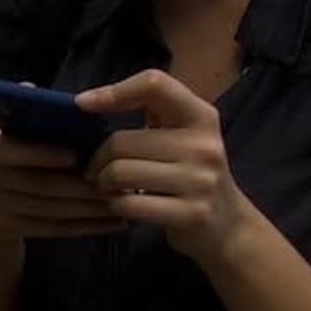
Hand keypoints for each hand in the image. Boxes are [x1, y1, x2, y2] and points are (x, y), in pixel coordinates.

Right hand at [0, 119, 126, 241]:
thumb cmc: (13, 156)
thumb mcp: (12, 133)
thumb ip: (29, 116)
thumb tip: (45, 94)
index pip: (9, 149)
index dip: (42, 154)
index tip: (75, 157)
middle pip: (37, 184)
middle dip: (80, 186)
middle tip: (115, 183)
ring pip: (49, 209)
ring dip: (89, 208)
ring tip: (120, 202)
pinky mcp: (9, 229)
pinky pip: (53, 229)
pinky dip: (85, 226)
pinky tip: (112, 222)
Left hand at [79, 69, 258, 267]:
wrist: (227, 226)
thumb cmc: (192, 175)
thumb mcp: (185, 136)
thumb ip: (153, 113)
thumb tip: (88, 102)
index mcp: (202, 116)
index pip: (154, 85)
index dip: (114, 91)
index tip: (83, 104)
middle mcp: (205, 145)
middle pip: (123, 141)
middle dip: (98, 158)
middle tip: (95, 170)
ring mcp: (201, 181)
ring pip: (121, 172)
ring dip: (102, 183)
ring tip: (106, 187)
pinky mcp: (191, 214)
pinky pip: (129, 204)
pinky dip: (115, 204)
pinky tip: (121, 204)